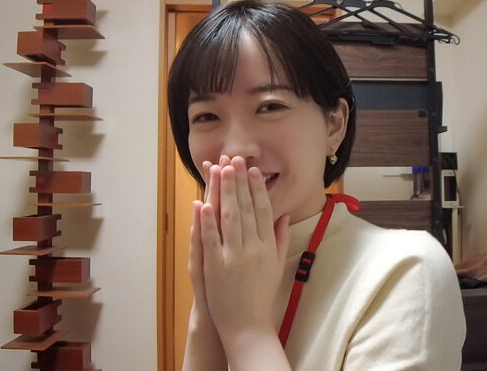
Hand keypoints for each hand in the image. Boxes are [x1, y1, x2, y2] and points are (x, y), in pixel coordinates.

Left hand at [199, 156, 290, 340]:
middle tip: (236, 159)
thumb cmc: (262, 296)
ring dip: (226, 192)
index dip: (258, 189)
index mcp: (269, 247)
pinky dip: (207, 220)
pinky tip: (203, 202)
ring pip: (230, 218)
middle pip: (247, 208)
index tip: (254, 170)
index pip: (264, 211)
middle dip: (240, 182)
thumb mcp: (277, 266)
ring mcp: (235, 257)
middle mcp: (254, 248)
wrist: (248, 326)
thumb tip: (283, 216)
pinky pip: (212, 239)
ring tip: (222, 171)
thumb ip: (280, 239)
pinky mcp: (217, 267)